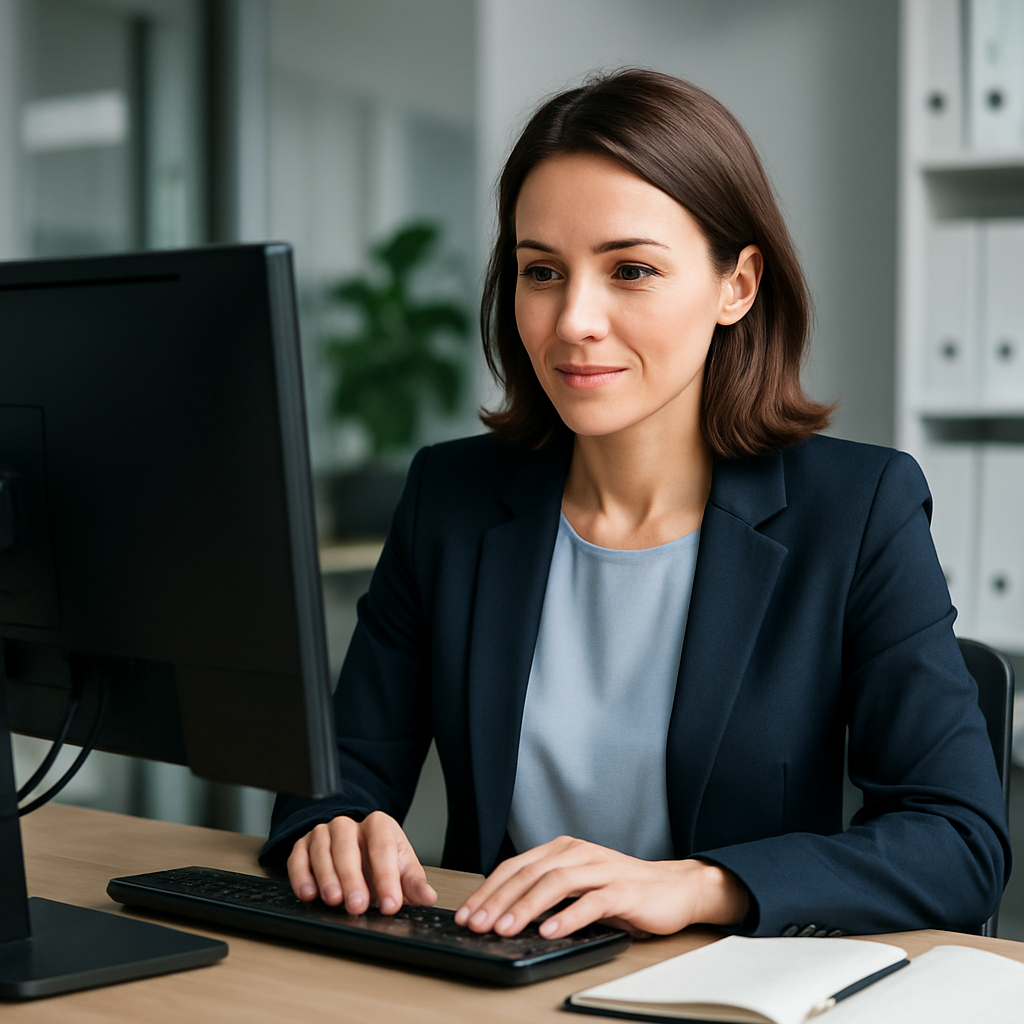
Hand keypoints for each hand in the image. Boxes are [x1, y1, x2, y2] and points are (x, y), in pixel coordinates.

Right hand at [286, 811, 436, 915]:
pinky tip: (308, 894)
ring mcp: (324, 833)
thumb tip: (428, 897)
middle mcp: (349, 825)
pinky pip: (298, 858)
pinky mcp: (303, 845)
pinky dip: (301, 876)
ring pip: (322, 850)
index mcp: (379, 825)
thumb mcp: (402, 867)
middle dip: (353, 879)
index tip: (390, 904)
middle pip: (349, 848)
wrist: (356, 846)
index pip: (383, 848)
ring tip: (333, 900)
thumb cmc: (380, 858)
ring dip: (327, 877)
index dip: (387, 878)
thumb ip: (414, 883)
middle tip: (358, 906)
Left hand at [452, 835, 748, 938]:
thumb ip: (546, 892)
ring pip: (554, 883)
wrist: (673, 888)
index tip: (468, 914)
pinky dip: (568, 917)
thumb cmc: (620, 891)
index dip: (489, 890)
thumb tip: (501, 914)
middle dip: (498, 901)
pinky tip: (551, 931)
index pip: (515, 867)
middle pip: (529, 874)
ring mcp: (600, 869)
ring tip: (505, 929)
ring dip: (526, 908)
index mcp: (562, 850)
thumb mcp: (577, 886)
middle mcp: (578, 853)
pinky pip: (591, 902)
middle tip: (477, 924)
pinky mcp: (622, 890)